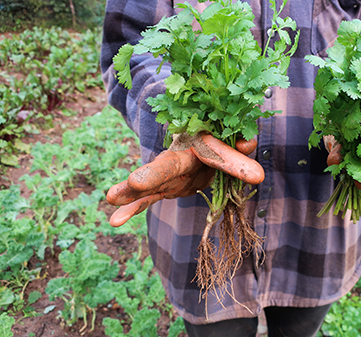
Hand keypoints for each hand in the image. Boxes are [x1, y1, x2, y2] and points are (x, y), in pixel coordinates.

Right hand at [106, 133, 262, 226]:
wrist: (196, 140)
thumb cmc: (215, 140)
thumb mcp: (229, 142)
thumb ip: (239, 145)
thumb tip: (249, 144)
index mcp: (200, 142)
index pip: (216, 151)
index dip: (228, 158)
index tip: (233, 160)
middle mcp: (179, 157)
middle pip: (167, 166)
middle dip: (153, 174)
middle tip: (137, 182)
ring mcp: (168, 174)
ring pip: (150, 183)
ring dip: (132, 191)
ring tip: (111, 196)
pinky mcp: (164, 188)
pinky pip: (147, 200)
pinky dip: (132, 209)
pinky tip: (115, 220)